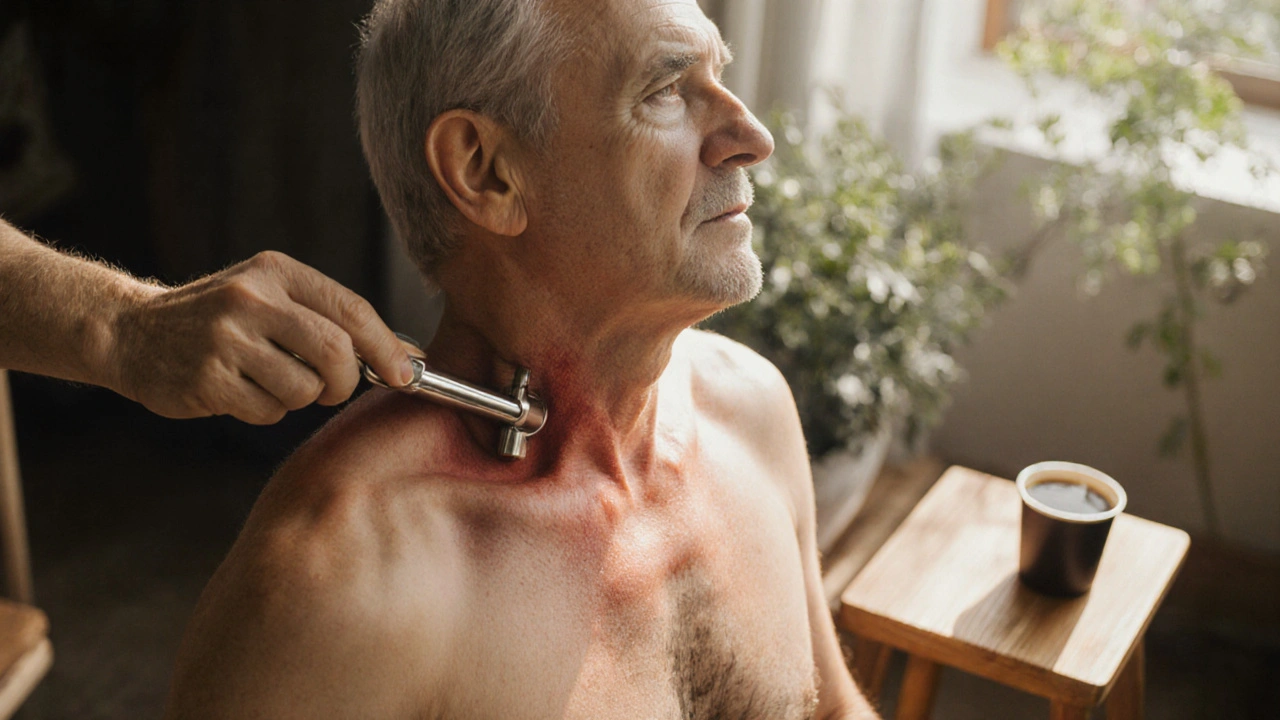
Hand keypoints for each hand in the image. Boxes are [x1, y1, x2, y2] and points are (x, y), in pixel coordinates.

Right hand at [108, 251, 414, 423]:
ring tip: (269, 381)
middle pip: (336, 353)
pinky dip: (265, 411)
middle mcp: (251, 299)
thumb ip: (333, 321)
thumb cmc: (221, 319)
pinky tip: (240, 391)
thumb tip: (409, 358)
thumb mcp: (272, 298)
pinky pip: (268, 411)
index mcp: (276, 272)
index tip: (406, 374)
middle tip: (330, 388)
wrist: (132, 333)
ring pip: (304, 389)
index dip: (387, 347)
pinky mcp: (207, 379)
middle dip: (345, 382)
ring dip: (298, 398)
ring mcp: (226, 339)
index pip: (352, 309)